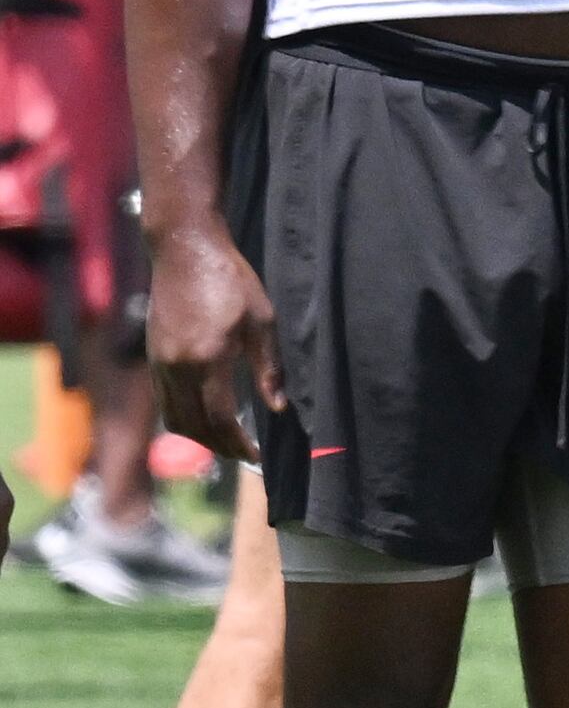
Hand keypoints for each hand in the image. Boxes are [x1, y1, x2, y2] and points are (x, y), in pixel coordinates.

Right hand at [146, 224, 282, 463]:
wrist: (185, 250)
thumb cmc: (231, 280)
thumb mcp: (262, 322)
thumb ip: (269, 368)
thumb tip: (278, 408)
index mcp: (207, 359)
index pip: (221, 418)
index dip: (240, 443)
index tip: (258, 457)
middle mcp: (177, 367)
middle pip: (193, 427)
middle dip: (220, 448)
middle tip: (245, 456)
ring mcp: (159, 363)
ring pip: (174, 418)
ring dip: (199, 438)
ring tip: (227, 443)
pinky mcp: (152, 357)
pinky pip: (165, 402)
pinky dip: (183, 419)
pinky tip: (204, 419)